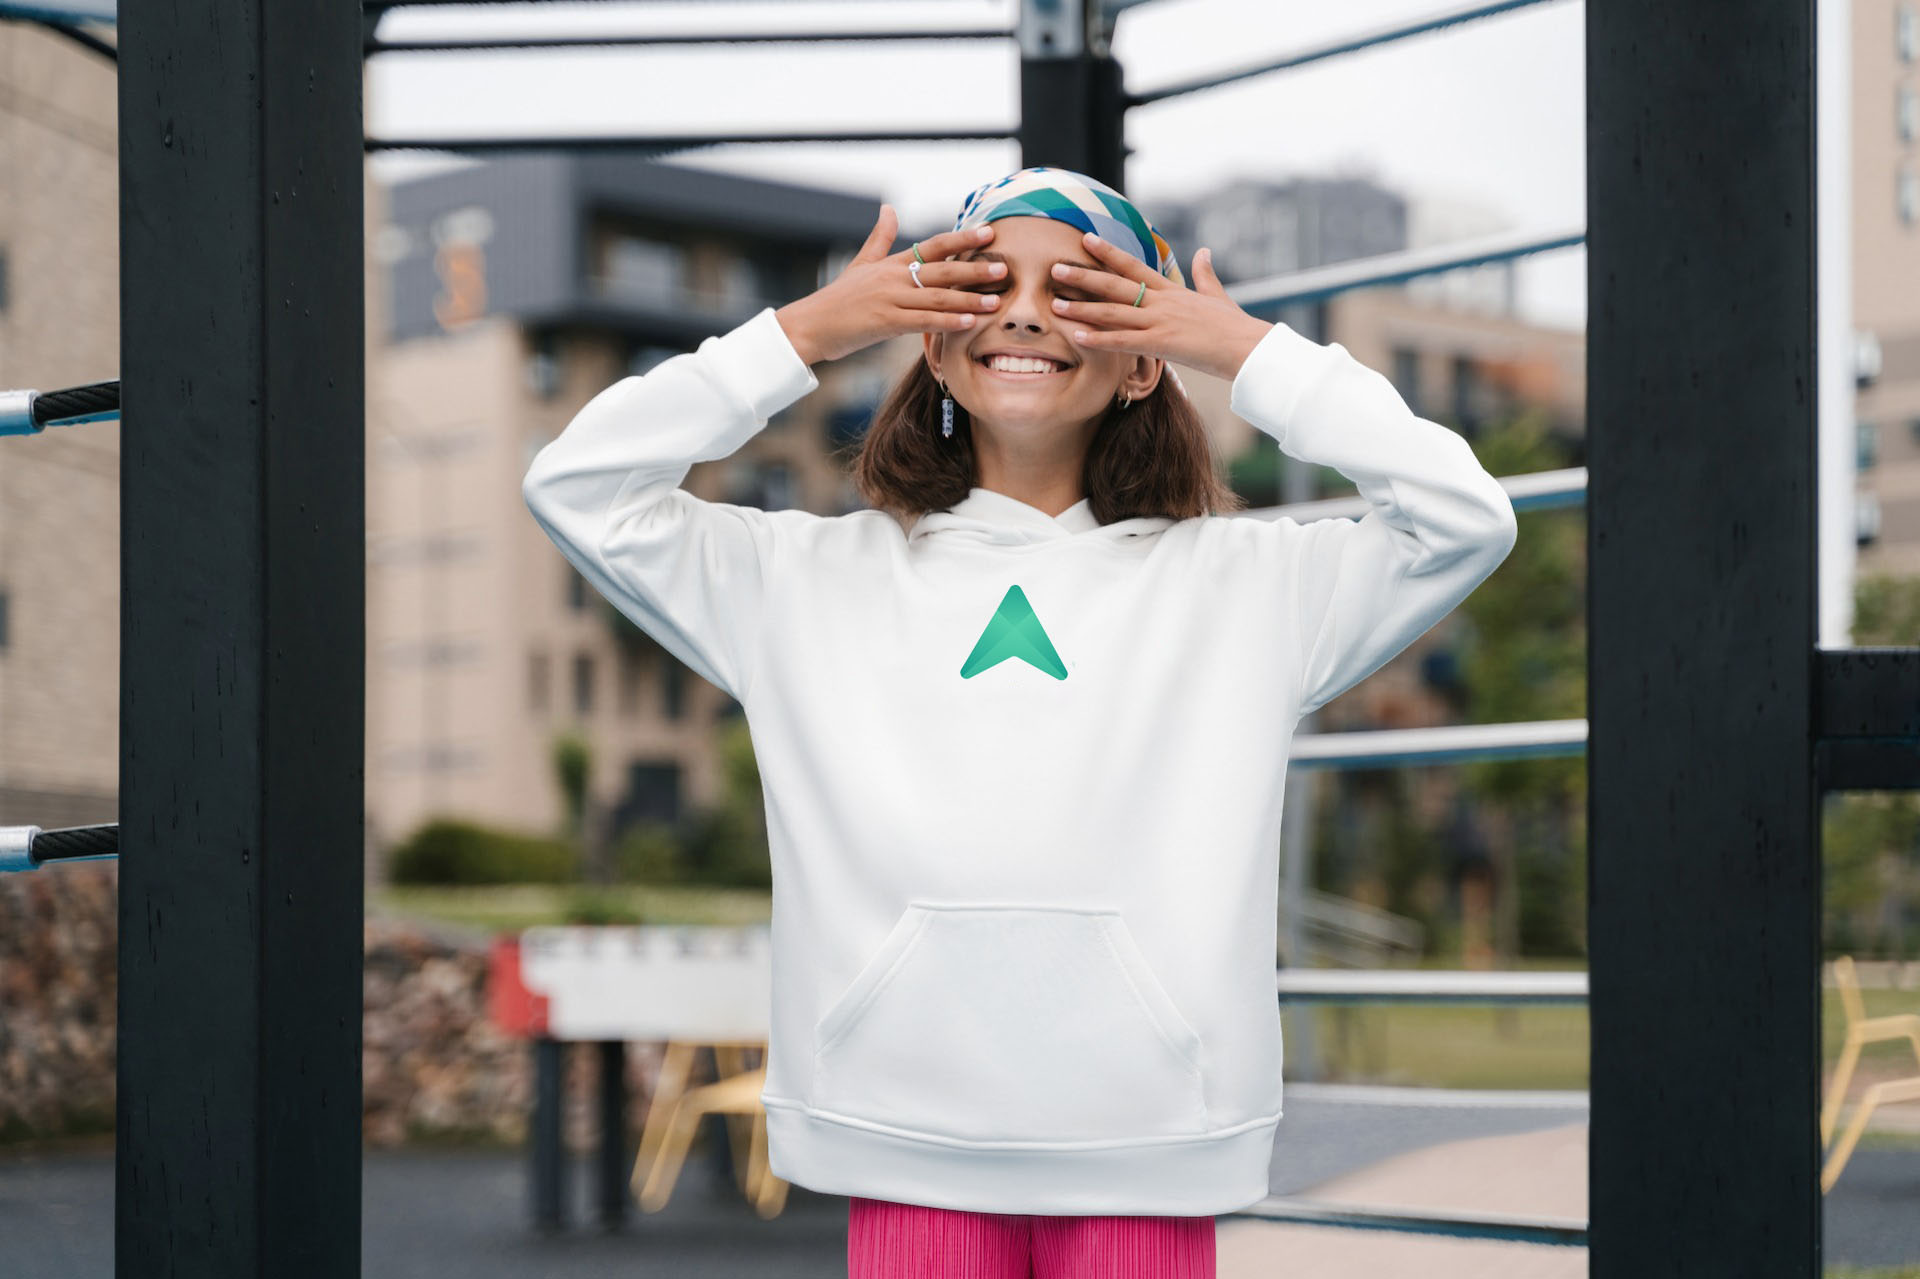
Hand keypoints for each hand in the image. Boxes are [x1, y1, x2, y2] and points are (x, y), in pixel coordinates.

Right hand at [774, 205, 1007, 365]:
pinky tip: (968, 323)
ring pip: (936, 298)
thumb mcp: (860, 264)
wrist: (810, 325)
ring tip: (996, 301)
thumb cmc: (837, 299)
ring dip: (968, 300)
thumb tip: (888, 208)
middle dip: (974, 269)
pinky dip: (947, 322)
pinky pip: (922, 322)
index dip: (962, 239)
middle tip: (1003, 268)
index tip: (988, 232)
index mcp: (891, 263)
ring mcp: (890, 300)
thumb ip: (880, 238)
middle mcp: (893, 278)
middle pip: (941, 270)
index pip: (932, 246)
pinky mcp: (885, 323)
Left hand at [1050, 234, 1272, 383]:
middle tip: (1055, 267)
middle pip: (1115, 285)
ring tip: (1055, 304)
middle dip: (1083, 276)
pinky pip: (1124, 341)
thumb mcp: (1218, 295)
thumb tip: (1204, 251)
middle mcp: (1161, 302)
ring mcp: (1160, 321)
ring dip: (1082, 308)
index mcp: (1172, 291)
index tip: (1085, 239)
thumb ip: (1206, 273)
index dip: (1108, 253)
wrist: (1248, 347)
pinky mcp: (1162, 343)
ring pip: (1113, 312)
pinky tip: (1077, 337)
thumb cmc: (1234, 326)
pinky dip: (1099, 339)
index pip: (1133, 266)